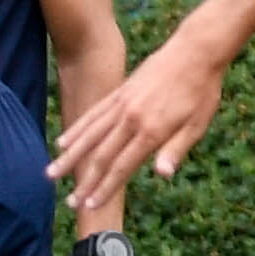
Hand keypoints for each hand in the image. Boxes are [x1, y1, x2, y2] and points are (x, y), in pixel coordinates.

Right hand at [53, 37, 230, 192]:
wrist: (195, 51)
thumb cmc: (202, 91)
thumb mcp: (198, 124)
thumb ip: (176, 149)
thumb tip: (162, 175)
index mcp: (152, 131)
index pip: (122, 166)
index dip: (105, 188)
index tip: (90, 205)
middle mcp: (131, 119)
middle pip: (101, 156)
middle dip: (84, 181)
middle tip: (70, 202)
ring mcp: (121, 104)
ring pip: (89, 135)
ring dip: (70, 158)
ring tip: (51, 173)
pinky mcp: (118, 93)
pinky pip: (92, 115)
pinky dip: (76, 130)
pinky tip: (63, 142)